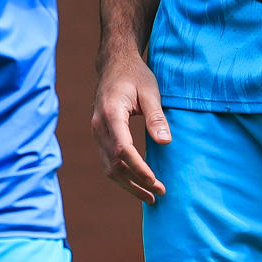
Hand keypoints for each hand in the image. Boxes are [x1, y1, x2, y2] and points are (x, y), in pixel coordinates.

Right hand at [91, 52, 169, 204]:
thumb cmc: (134, 76)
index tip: (156, 181)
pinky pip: (107, 160)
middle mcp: (99, 126)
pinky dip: (121, 175)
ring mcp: (96, 131)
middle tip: (159, 194)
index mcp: (111, 114)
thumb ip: (157, 117)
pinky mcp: (99, 135)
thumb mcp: (150, 92)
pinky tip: (137, 183)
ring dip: (128, 184)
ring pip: (108, 166)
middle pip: (113, 163)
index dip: (138, 168)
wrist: (114, 64)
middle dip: (136, 182)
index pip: (122, 149)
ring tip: (150, 197)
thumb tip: (165, 141)